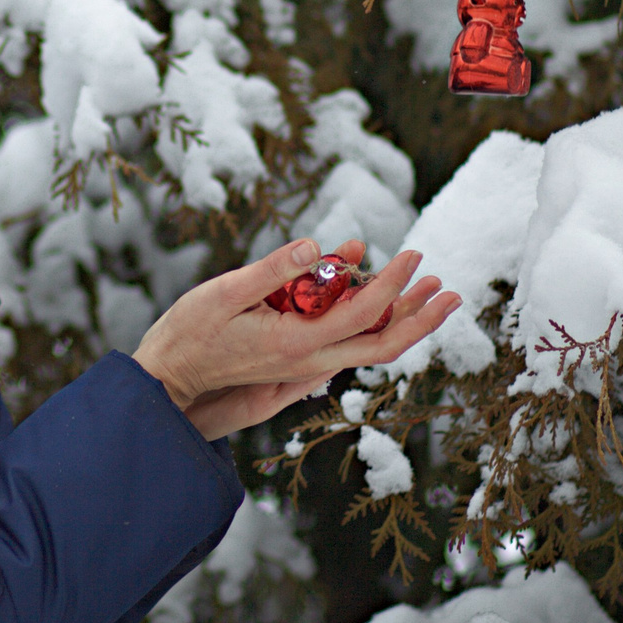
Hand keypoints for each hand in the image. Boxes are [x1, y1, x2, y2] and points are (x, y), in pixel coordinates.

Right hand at [131, 239, 459, 440]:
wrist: (171, 376)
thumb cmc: (190, 332)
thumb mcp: (224, 292)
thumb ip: (272, 270)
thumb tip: (314, 246)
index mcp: (296, 343)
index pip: (362, 313)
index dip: (394, 283)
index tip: (412, 255)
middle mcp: (309, 360)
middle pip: (383, 347)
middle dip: (422, 319)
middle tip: (451, 291)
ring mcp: (305, 365)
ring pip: (369, 348)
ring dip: (404, 320)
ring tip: (432, 291)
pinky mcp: (298, 361)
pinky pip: (346, 342)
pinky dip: (369, 318)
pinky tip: (372, 290)